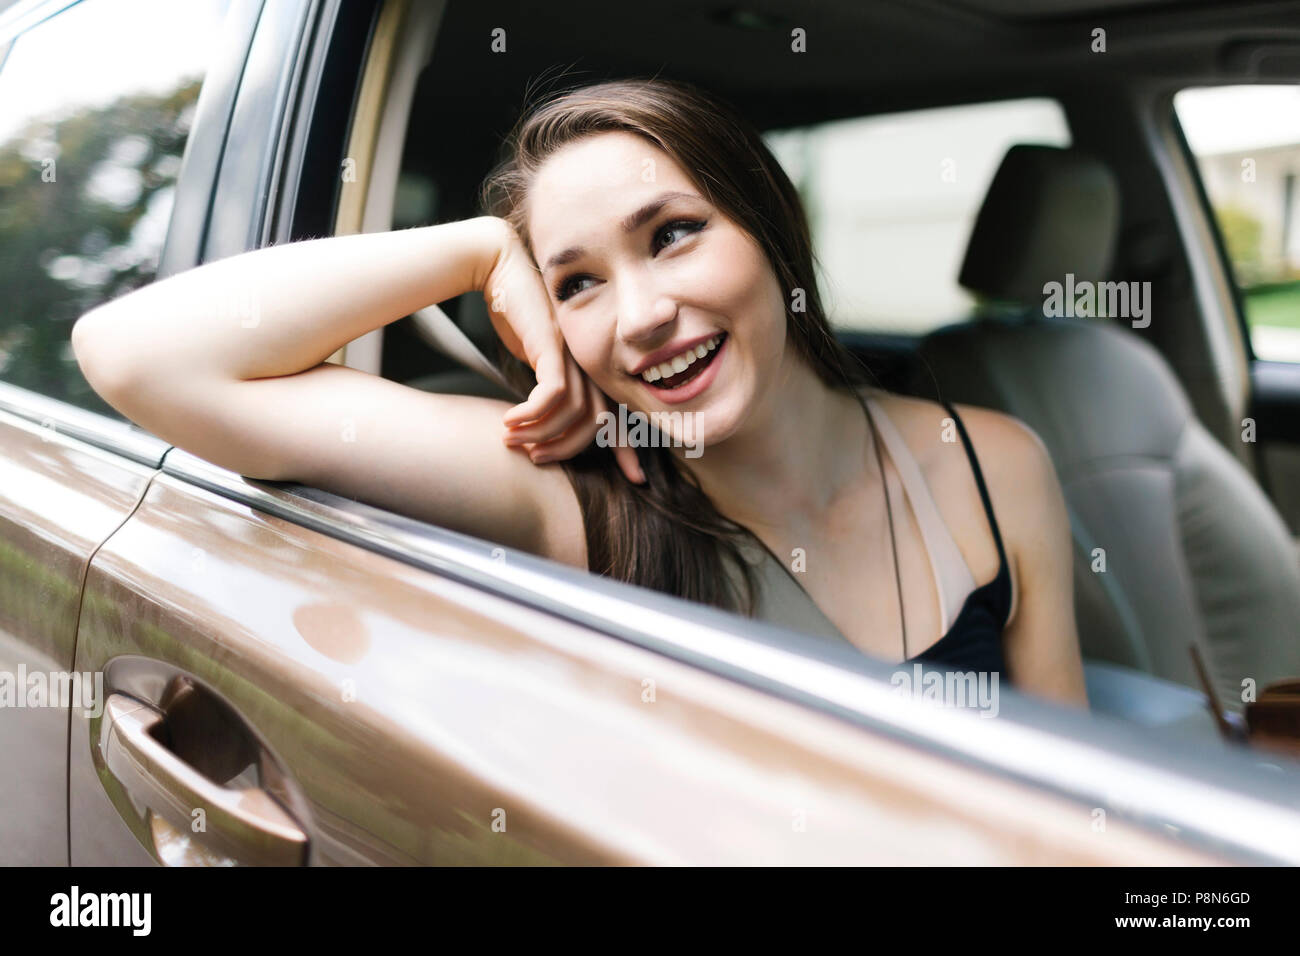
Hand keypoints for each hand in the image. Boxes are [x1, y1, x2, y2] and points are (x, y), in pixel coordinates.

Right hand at [478, 219, 644, 484]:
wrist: (503, 267)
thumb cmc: (521, 313)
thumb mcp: (541, 355)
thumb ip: (552, 385)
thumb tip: (548, 421)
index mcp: (596, 367)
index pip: (620, 413)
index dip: (629, 448)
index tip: (636, 478)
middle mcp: (593, 362)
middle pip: (598, 422)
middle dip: (569, 450)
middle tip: (538, 460)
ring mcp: (577, 353)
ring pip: (574, 413)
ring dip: (540, 435)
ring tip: (513, 440)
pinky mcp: (554, 346)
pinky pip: (552, 394)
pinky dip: (532, 414)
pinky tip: (510, 421)